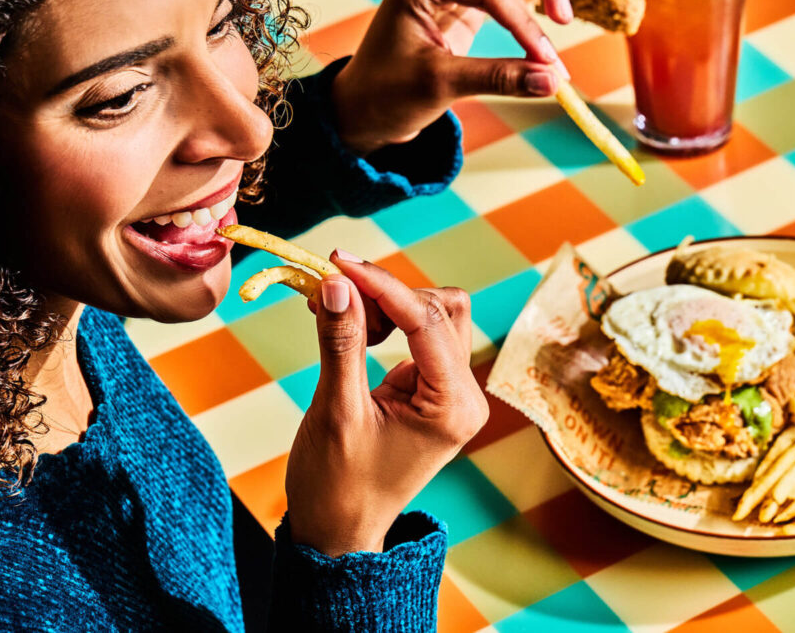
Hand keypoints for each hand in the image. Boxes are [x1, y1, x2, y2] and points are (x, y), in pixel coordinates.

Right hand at [285, 252, 488, 555]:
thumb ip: (342, 342)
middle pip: (441, 309)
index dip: (382, 286)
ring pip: (435, 316)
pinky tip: (352, 328)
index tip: (338, 263)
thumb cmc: (337, 485)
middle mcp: (465, 396)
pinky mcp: (434, 389)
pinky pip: (420, 335)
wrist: (339, 531)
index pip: (426, 321)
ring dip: (389, 305)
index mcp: (453, 407)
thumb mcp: (336, 410)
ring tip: (338, 313)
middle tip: (329, 292)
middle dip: (386, 294)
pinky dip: (387, 322)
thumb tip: (337, 283)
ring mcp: (452, 392)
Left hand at [331, 0, 572, 153]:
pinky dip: (531, 0)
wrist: (364, 107)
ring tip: (562, 16)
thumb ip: (498, 78)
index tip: (546, 63)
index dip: (523, 26)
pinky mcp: (466, 0)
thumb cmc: (388, 92)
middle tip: (563, 17)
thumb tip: (552, 82)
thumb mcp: (441, 85)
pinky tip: (549, 20)